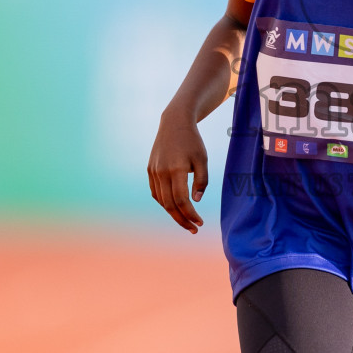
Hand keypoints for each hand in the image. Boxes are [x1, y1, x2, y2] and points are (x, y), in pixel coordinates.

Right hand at [147, 111, 207, 232]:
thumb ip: (202, 181)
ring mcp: (153, 172)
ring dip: (173, 213)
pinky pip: (156, 192)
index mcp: (176, 169)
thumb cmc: (192, 142)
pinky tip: (174, 207)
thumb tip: (196, 200)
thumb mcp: (202, 159)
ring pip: (161, 200)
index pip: (182, 200)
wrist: (174, 123)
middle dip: (182, 220)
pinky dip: (164, 202)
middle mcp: (162, 172)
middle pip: (170, 204)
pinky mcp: (150, 170)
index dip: (191, 214)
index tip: (200, 222)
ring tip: (186, 221)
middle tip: (193, 229)